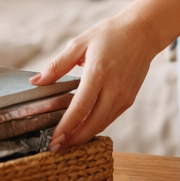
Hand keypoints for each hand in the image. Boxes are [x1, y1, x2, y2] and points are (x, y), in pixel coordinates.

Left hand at [33, 8, 166, 150]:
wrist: (143, 32)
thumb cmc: (110, 34)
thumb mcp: (80, 44)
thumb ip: (57, 65)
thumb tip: (37, 81)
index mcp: (98, 73)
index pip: (80, 107)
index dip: (66, 126)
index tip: (53, 139)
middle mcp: (114, 88)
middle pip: (92, 123)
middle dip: (74, 139)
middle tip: (56, 148)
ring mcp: (123, 96)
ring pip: (102, 124)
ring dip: (84, 136)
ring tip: (66, 142)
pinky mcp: (129, 99)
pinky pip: (110, 118)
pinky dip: (96, 126)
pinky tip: (83, 129)